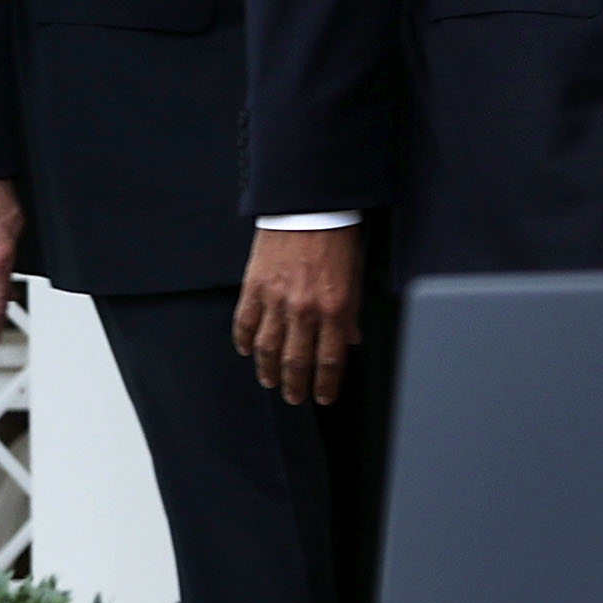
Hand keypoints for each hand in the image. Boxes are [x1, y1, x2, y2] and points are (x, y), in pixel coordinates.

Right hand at [233, 224, 362, 406]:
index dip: (325, 384)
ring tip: (270, 381)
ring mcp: (276, 300)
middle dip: (295, 386)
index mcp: (335, 308)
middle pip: (296, 362)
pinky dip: (245, 341)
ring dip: (268, 370)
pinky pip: (245, 324)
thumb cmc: (337, 237)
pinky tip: (248, 350)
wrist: (310, 206)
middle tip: (294, 397)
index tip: (322, 396)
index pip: (330, 360)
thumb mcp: (356, 276)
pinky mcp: (254, 287)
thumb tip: (350, 339)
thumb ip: (351, 312)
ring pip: (268, 349)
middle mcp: (305, 309)